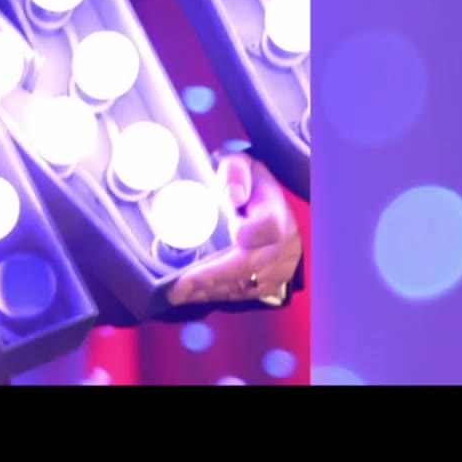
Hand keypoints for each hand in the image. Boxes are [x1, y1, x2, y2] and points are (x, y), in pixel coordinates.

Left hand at [165, 155, 301, 306]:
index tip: (227, 235)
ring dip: (209, 292)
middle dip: (211, 278)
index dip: (247, 234)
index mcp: (276, 213)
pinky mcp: (273, 281)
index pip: (268, 227)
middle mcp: (283, 244)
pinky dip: (218, 295)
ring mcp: (280, 266)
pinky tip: (194, 295)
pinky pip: (245, 294)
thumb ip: (235, 174)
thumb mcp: (241, 165)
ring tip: (178, 294)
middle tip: (178, 287)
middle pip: (248, 266)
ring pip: (244, 285)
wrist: (269, 202)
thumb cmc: (248, 183)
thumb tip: (233, 197)